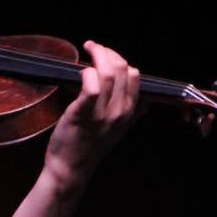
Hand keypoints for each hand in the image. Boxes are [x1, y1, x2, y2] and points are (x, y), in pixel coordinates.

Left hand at [43, 40, 138, 191]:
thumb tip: (146, 101)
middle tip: (94, 48)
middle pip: (123, 69)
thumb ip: (132, 114)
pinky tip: (80, 71)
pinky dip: (87, 73)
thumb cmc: (89, 147)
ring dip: (97, 55)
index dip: (120, 60)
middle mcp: (119, 111)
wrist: (71, 169)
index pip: (135, 76)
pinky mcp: (82, 114)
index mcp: (129, 112)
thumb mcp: (118, 131)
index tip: (106, 55)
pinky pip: (91, 87)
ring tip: (87, 49)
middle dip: (108, 52)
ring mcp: (102, 114)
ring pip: (109, 73)